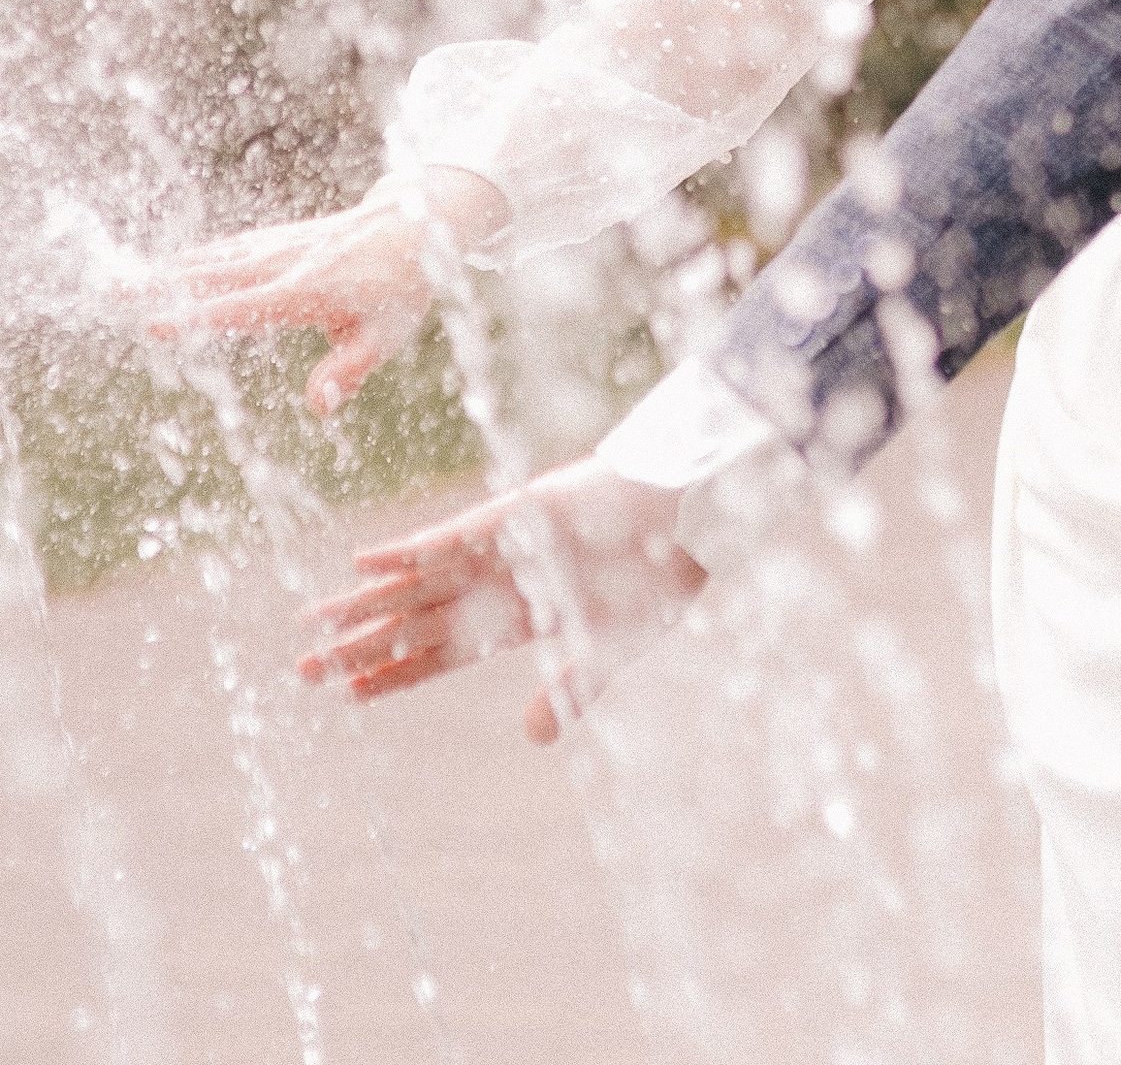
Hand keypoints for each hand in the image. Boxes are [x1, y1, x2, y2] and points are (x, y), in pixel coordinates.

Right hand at [145, 168, 508, 414]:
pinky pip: (229, 247)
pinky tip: (168, 266)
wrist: (419, 222)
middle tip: (113, 291)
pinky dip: (194, 256)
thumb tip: (317, 406)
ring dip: (168, 268)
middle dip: (161, 284)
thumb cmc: (402, 287)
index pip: (242, 307)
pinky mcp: (278, 237)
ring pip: (215, 258)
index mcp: (306, 289)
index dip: (198, 316)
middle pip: (213, 275)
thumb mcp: (386, 336)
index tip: (157, 324)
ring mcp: (279, 244)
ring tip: (124, 279)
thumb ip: (348, 370)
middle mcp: (284, 261)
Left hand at [298, 461, 706, 742]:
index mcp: (519, 618)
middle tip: (301, 668)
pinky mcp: (508, 517)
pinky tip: (362, 564)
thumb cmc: (659, 575)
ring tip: (311, 622)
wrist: (689, 515)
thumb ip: (572, 690)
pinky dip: (402, 553)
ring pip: (415, 584)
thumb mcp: (611, 649)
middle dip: (359, 646)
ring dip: (363, 604)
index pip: (440, 656)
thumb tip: (533, 737)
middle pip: (413, 623)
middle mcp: (496, 585)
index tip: (347, 696)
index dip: (393, 677)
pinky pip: (445, 541)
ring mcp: (498, 550)